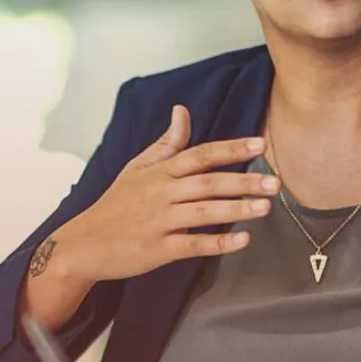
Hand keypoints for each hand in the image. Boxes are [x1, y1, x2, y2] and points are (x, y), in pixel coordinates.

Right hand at [56, 105, 279, 282]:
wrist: (85, 243)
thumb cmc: (115, 205)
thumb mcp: (136, 168)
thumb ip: (165, 143)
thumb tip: (182, 111)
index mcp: (159, 172)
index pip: (200, 154)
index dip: (230, 149)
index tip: (259, 145)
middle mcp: (161, 193)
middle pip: (207, 183)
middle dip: (243, 181)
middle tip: (275, 182)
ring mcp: (160, 222)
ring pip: (203, 212)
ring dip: (236, 209)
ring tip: (265, 207)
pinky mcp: (158, 250)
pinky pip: (193, 245)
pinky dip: (218, 243)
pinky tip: (242, 240)